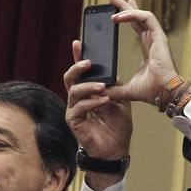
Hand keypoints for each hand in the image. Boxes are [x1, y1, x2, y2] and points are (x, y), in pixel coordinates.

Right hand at [63, 39, 132, 190]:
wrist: (117, 148)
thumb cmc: (116, 126)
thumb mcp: (120, 100)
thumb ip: (114, 86)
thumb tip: (111, 72)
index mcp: (87, 92)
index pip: (80, 72)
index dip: (77, 57)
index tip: (78, 42)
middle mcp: (77, 99)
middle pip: (70, 78)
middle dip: (78, 67)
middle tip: (89, 62)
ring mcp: (73, 110)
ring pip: (74, 91)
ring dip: (89, 86)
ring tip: (103, 86)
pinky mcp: (73, 122)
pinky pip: (79, 108)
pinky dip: (92, 103)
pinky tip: (103, 101)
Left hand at [101, 0, 180, 105]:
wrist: (165, 93)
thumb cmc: (152, 92)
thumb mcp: (128, 89)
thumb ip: (115, 88)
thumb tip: (101, 90)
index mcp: (148, 48)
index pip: (137, 27)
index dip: (127, 17)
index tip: (116, 13)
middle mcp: (152, 40)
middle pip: (137, 17)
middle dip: (124, 6)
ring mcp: (157, 37)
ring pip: (141, 14)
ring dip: (126, 8)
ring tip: (111, 3)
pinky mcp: (159, 36)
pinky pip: (146, 17)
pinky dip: (133, 14)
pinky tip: (119, 16)